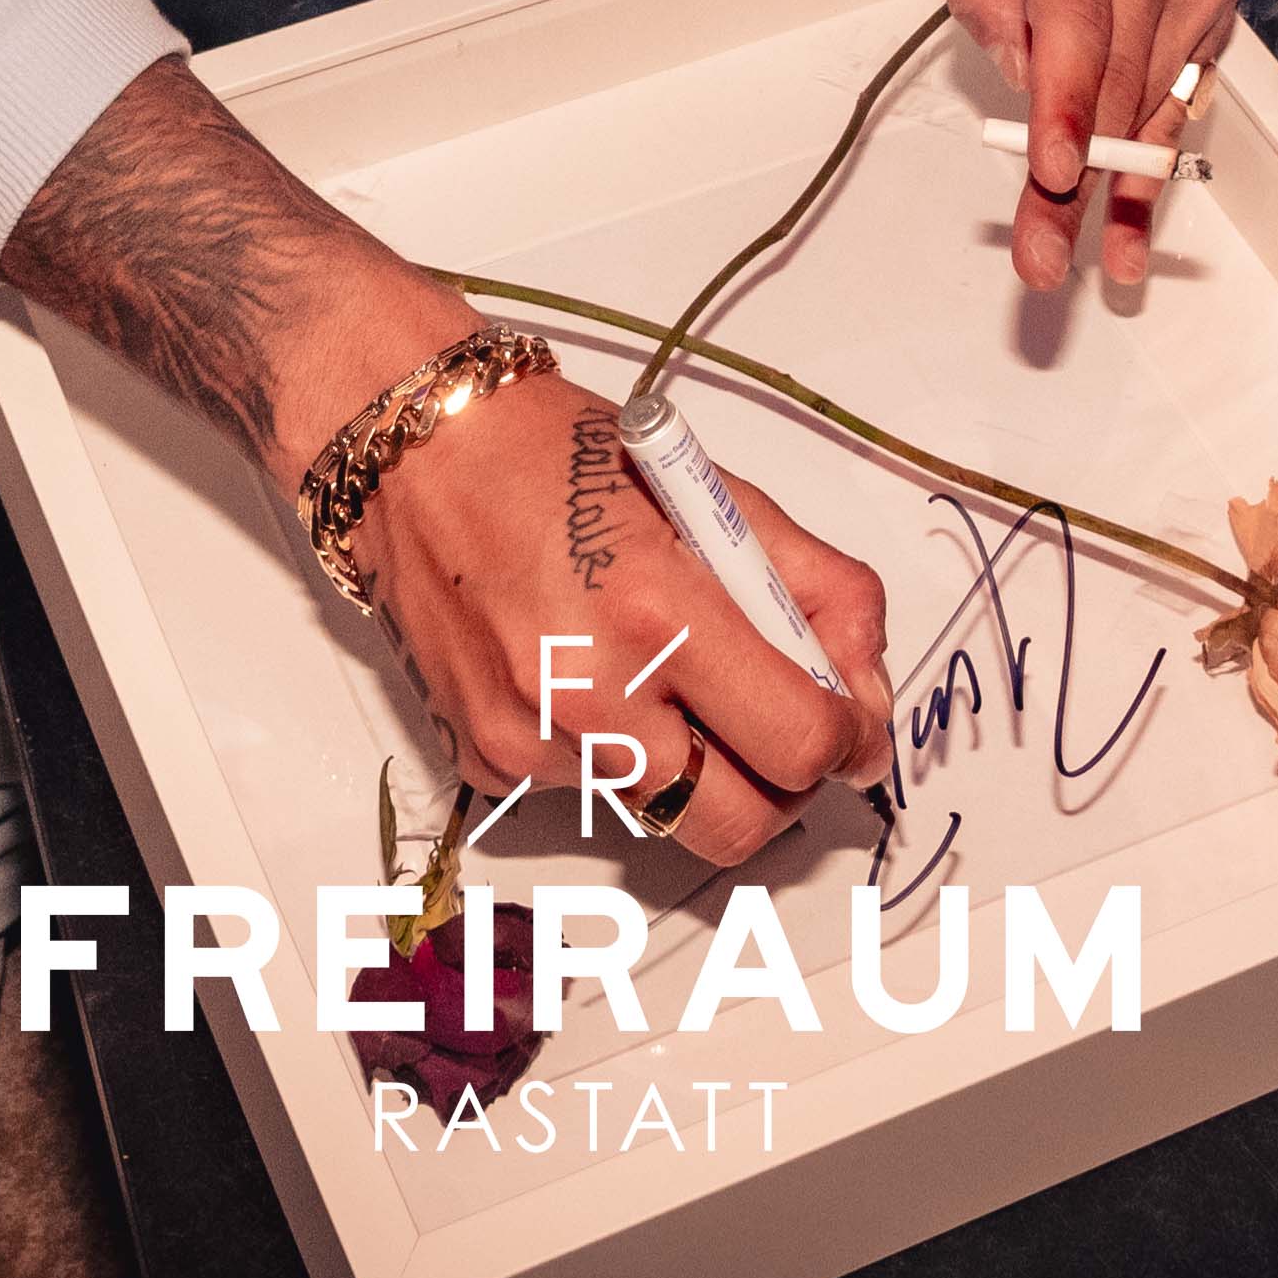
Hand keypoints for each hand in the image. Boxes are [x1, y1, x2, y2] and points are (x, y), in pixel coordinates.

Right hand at [353, 376, 891, 869]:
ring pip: (665, 811)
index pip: (799, 740)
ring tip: (667, 672)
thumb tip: (863, 683)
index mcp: (659, 611)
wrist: (413, 451)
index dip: (851, 742)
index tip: (856, 726)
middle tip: (785, 731)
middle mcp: (588, 693)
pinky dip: (618, 750)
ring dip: (697, 765)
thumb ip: (813, 587)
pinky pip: (590, 792)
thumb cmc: (558, 454)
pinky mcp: (485, 761)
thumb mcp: (714, 491)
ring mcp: (529, 740)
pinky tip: (589, 668)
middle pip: (741, 826)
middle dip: (786, 789)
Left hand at [949, 0, 1254, 291]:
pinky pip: (1192, 75)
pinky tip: (1146, 194)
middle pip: (1116, 86)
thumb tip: (1008, 60)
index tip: (1056, 173)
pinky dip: (1168, 137)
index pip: (1075, 27)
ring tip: (1107, 264)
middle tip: (1047, 264)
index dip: (1067, 108)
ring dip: (1132, 186)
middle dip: (1081, 187)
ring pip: (1161, 96)